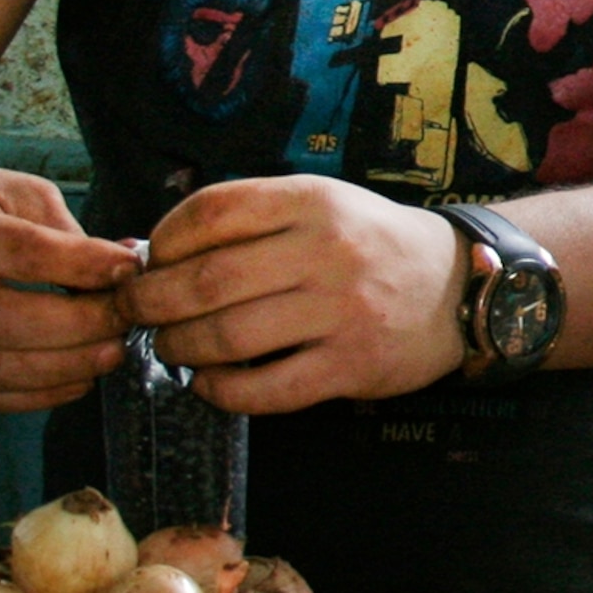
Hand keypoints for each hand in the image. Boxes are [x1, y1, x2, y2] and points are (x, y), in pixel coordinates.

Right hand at [0, 159, 138, 412]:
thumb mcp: (14, 191)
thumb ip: (67, 232)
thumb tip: (127, 268)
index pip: (21, 254)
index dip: (83, 265)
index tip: (131, 269)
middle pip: (7, 323)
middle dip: (81, 328)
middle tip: (127, 320)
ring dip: (65, 369)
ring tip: (111, 353)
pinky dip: (34, 396)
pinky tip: (76, 379)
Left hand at [123, 178, 467, 412]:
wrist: (457, 286)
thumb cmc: (371, 244)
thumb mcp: (323, 205)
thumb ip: (253, 219)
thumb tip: (155, 253)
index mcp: (313, 200)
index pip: (211, 212)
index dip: (162, 240)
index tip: (146, 261)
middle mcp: (326, 250)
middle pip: (206, 280)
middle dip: (151, 302)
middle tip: (135, 313)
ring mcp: (341, 310)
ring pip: (227, 337)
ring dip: (179, 348)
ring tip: (171, 348)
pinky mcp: (350, 365)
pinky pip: (264, 390)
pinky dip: (221, 392)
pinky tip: (210, 383)